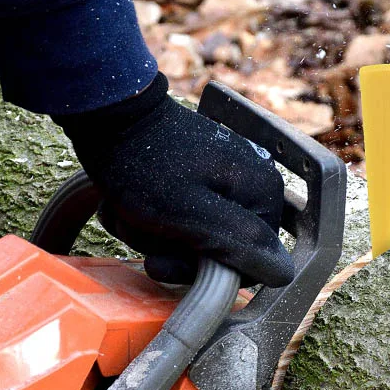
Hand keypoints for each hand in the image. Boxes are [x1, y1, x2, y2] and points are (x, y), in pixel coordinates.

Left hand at [57, 74, 292, 287]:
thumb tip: (285, 273)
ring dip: (154, 237)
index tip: (165, 260)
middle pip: (220, 252)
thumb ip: (242, 244)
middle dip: (173, 251)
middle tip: (140, 232)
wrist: (104, 116)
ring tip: (129, 214)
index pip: (250, 263)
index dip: (207, 272)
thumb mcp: (192, 214)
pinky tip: (128, 207)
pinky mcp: (198, 178)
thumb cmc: (144, 167)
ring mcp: (224, 180)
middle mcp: (252, 186)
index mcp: (262, 194)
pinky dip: (150, 221)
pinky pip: (180, 219)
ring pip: (194, 239)